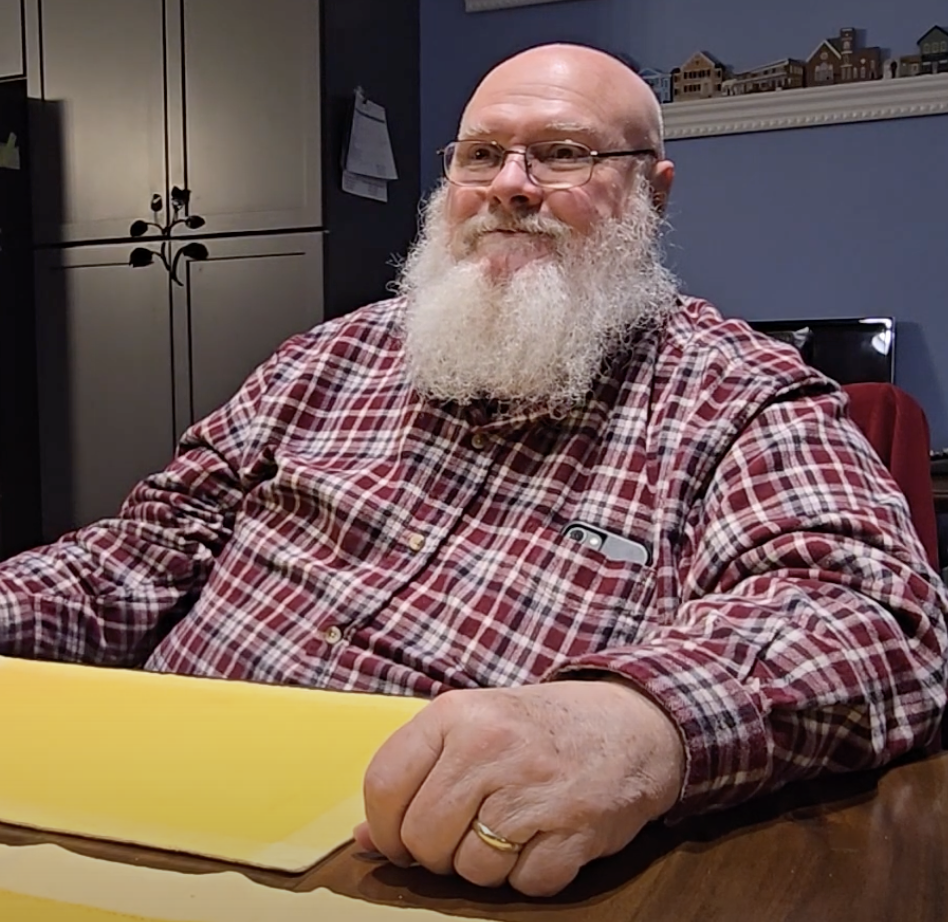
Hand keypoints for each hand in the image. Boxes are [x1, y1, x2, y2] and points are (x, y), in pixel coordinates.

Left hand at [353, 679, 684, 896]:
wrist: (633, 724)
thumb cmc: (539, 729)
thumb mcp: (473, 725)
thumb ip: (418, 773)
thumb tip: (364, 840)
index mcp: (456, 713)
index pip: (383, 784)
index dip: (383, 826)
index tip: (400, 837)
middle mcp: (490, 746)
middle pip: (423, 838)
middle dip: (436, 852)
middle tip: (466, 830)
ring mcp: (533, 789)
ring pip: (470, 870)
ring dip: (486, 864)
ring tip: (512, 827)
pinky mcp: (574, 829)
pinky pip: (524, 884)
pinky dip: (532, 874)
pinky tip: (545, 837)